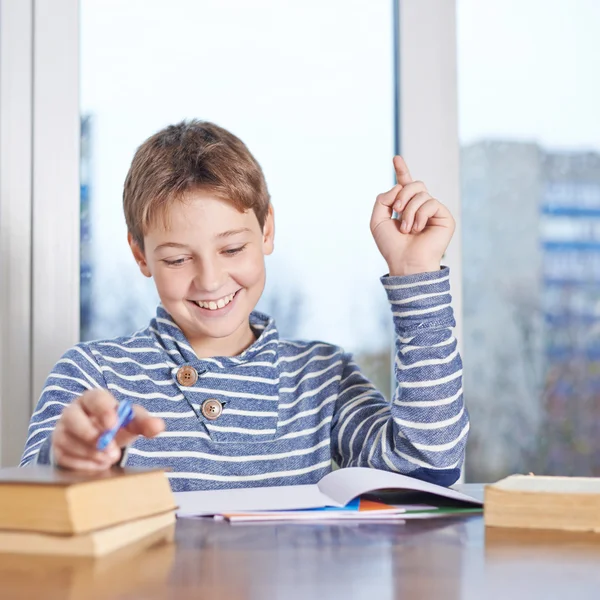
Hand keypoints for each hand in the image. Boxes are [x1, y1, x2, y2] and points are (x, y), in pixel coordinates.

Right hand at [52, 389, 164, 470]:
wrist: (101, 442)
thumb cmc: (116, 426)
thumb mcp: (132, 423)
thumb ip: (145, 423)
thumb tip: (159, 426)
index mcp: (93, 399)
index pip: (94, 398)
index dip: (103, 410)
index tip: (113, 424)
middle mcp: (73, 411)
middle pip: (72, 417)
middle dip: (92, 435)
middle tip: (112, 451)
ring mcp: (62, 430)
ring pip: (68, 440)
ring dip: (90, 453)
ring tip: (108, 458)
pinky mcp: (58, 449)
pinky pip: (65, 458)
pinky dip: (83, 464)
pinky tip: (97, 464)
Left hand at [370, 156, 454, 275]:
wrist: (405, 262)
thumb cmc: (391, 246)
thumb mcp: (378, 221)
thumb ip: (382, 200)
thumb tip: (398, 186)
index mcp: (406, 207)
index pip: (404, 185)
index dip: (402, 171)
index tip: (396, 158)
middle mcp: (421, 207)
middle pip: (414, 184)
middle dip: (402, 195)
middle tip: (397, 211)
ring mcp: (433, 211)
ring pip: (421, 193)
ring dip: (409, 211)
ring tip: (407, 229)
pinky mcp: (444, 217)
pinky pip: (431, 203)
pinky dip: (420, 216)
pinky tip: (418, 229)